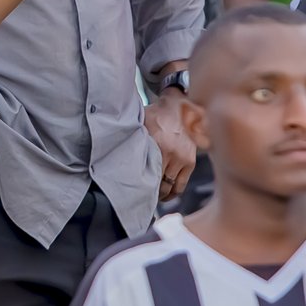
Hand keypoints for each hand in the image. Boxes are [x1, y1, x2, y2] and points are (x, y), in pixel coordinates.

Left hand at [143, 85, 196, 200]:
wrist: (177, 108)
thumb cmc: (155, 116)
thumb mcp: (141, 124)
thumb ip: (134, 140)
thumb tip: (115, 154)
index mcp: (157, 144)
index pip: (147, 174)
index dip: (140, 187)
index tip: (133, 193)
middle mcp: (171, 153)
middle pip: (158, 183)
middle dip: (150, 193)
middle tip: (141, 197)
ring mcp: (182, 158)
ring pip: (170, 187)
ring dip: (162, 195)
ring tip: (153, 198)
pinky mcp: (190, 161)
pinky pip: (181, 184)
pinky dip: (174, 192)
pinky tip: (166, 195)